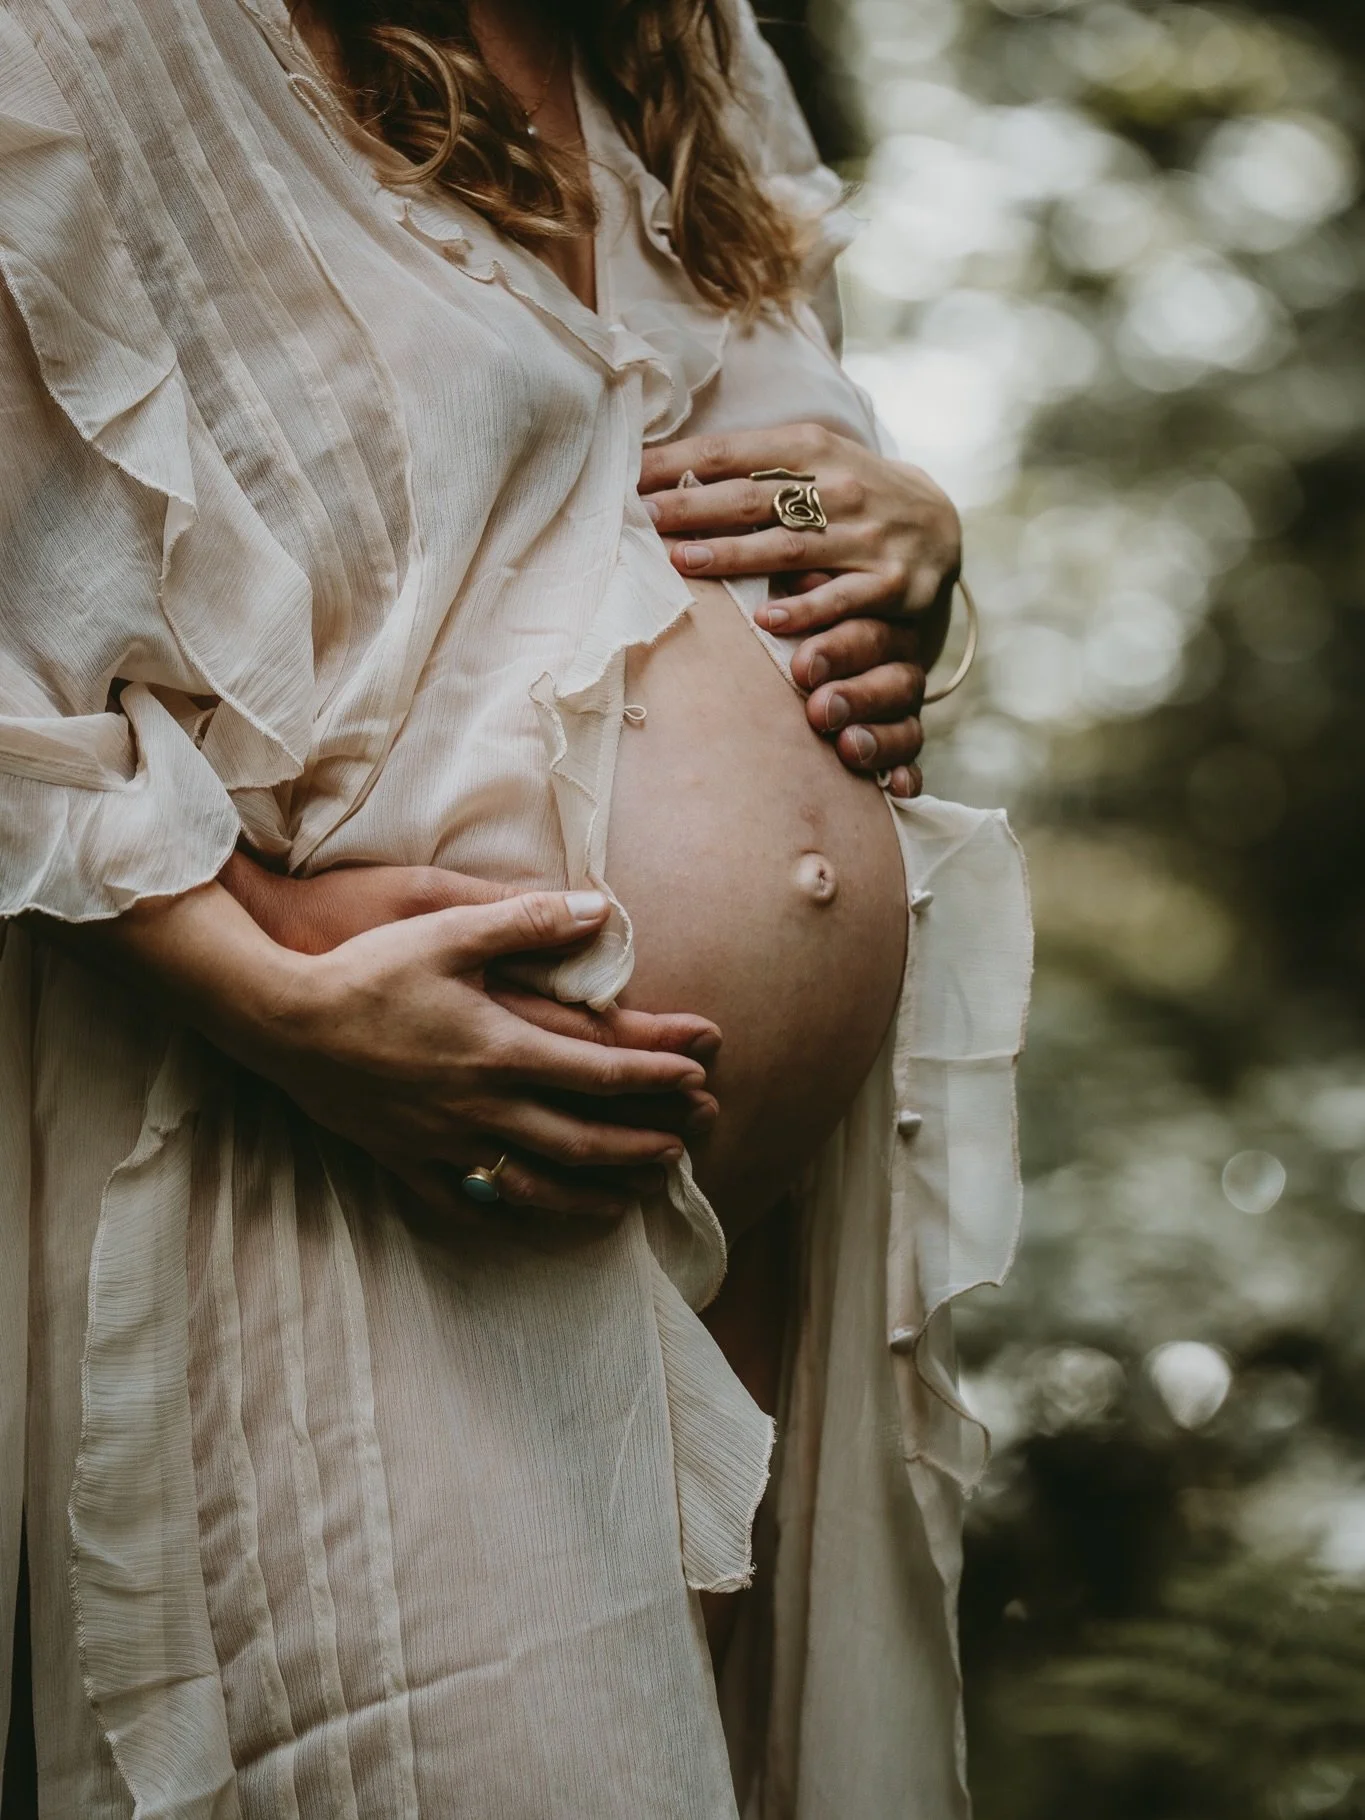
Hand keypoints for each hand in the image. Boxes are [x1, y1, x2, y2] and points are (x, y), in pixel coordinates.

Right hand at [248, 889, 715, 1219]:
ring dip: (592, 1193)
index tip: (696, 1077)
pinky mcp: (404, 1158)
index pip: (600, 1071)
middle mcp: (481, 1105)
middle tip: (683, 1147)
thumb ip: (528, 920)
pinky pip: (465, 1202)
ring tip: (631, 1196)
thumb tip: (600, 909)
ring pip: (535, 1185)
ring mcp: (443, 1141)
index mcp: (501, 1047)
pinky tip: (531, 1218)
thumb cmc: (365, 966)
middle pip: (582, 1139)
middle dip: (640, 1146)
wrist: (280, 1018)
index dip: (656, 1076)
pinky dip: (508, 1215)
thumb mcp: (448, 928)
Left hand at [640, 424, 962, 796]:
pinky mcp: (893, 584)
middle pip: (753, 498)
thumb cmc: (850, 491)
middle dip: (694, 507)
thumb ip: (751, 464)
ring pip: (790, 547)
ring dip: (734, 555)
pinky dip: (804, 611)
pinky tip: (764, 620)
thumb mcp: (810, 459)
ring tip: (684, 561)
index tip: (629, 476)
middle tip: (642, 519)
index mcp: (812, 447)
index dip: (679, 463)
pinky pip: (842, 600)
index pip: (732, 453)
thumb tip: (662, 471)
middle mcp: (841, 487)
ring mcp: (868, 536)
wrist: (941, 521)